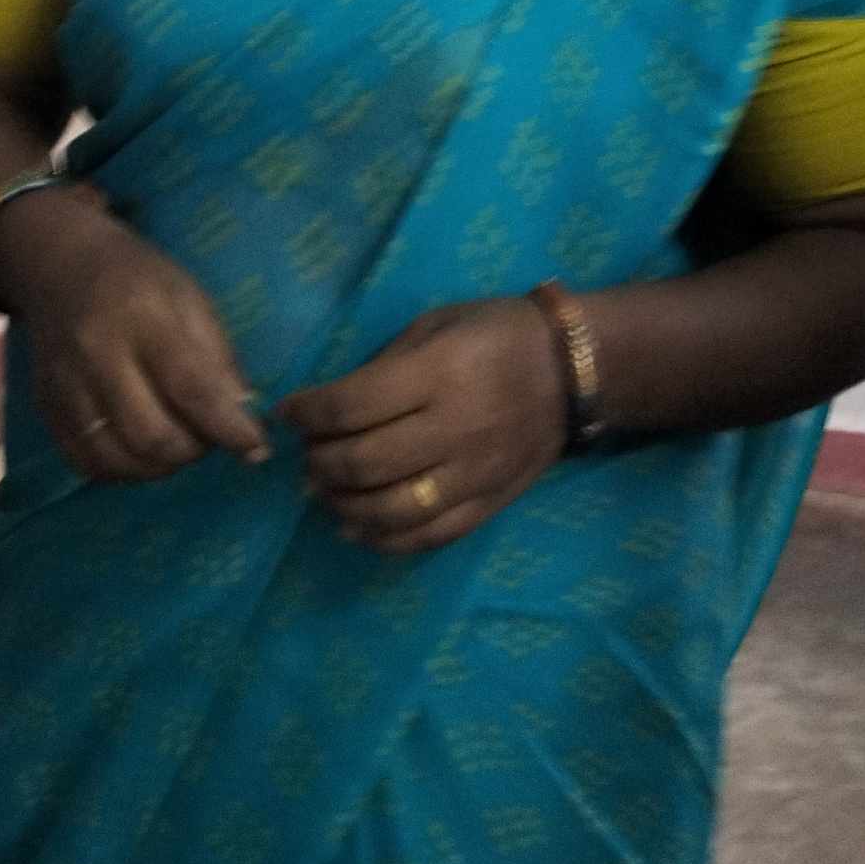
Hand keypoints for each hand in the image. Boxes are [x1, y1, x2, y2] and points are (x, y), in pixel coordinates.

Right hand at [0, 201, 271, 485]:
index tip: (256, 449)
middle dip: (192, 452)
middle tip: (207, 438)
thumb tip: (245, 424)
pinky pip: (86, 462)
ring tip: (177, 445)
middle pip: (151, 436)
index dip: (229, 430)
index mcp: (144, 318)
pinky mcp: (45, 407)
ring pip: (117, 459)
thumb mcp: (193, 301)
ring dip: (159, 468)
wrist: (62, 266)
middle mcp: (97, 354)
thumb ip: (220, 362)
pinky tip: (141, 452)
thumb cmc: (140, 280)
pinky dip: (123, 470)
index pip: (191, 389)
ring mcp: (64, 385)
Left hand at [280, 300, 568, 555]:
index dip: (308, 414)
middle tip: (306, 456)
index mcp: (439, 373)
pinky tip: (358, 529)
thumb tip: (328, 407)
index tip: (289, 413)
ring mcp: (473, 474)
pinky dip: (385, 540)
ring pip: (392, 510)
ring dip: (343, 506)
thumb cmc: (497, 333)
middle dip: (320, 463)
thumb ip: (384, 365)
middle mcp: (454, 428)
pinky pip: (429, 535)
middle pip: (365, 463)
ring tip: (324, 492)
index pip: (352, 405)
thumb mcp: (437, 323)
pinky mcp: (489, 504)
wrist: (575, 370)